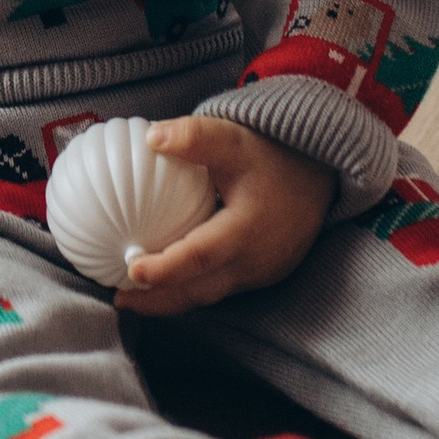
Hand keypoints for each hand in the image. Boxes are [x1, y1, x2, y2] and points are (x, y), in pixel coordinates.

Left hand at [113, 117, 335, 315]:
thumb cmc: (272, 154)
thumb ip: (195, 137)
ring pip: (211, 295)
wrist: (319, 174)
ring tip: (132, 298)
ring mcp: (261, 273)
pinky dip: (192, 290)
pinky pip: (222, 289)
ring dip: (172, 300)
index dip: (166, 268)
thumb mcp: (235, 139)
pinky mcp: (262, 275)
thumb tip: (152, 137)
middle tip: (119, 299)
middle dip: (158, 301)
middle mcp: (256, 260)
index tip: (131, 270)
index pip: (201, 257)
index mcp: (248, 230)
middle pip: (200, 291)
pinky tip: (166, 285)